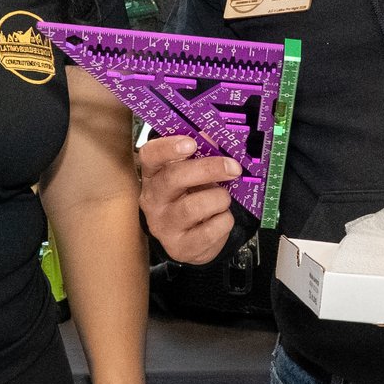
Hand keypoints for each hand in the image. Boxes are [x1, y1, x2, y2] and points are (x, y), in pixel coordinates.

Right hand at [139, 134, 238, 264]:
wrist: (189, 241)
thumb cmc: (191, 198)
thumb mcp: (193, 175)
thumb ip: (202, 154)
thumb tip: (214, 136)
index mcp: (153, 175)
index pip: (150, 155)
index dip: (169, 147)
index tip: (192, 142)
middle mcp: (152, 199)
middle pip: (174, 178)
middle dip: (209, 169)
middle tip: (234, 167)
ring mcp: (163, 225)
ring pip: (194, 206)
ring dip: (219, 198)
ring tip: (223, 199)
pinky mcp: (180, 247)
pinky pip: (210, 230)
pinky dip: (224, 221)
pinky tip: (220, 218)